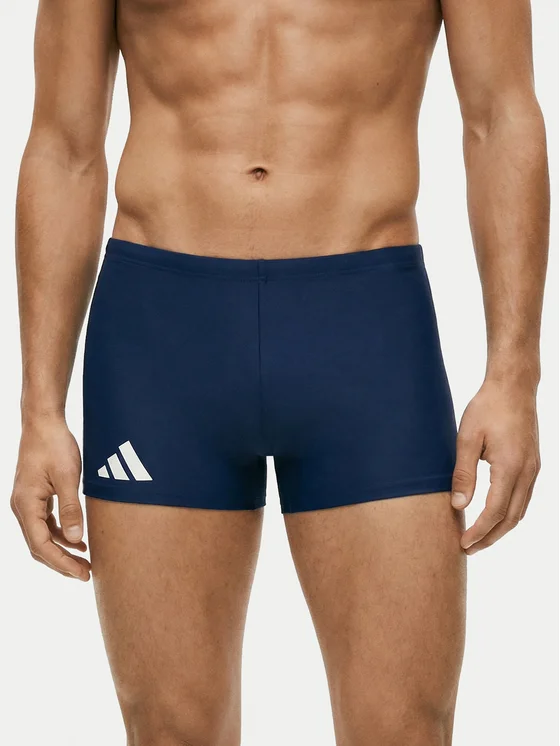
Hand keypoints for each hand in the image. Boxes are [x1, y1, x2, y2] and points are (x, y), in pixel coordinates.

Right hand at [11, 417, 90, 579]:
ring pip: (42, 537)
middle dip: (62, 562)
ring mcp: (27, 503)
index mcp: (26, 505)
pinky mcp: (36, 497)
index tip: (82, 573)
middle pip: (39, 546)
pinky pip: (46, 524)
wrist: (43, 423)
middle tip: (86, 574)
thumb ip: (71, 509)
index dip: (61, 563)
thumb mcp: (67, 477)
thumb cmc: (55, 445)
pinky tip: (79, 540)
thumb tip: (76, 540)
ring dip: (62, 550)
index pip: (41, 545)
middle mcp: (22, 507)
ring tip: (85, 562)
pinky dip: (61, 535)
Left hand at [451, 380, 539, 554]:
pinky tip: (493, 516)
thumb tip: (458, 505)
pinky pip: (523, 497)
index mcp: (511, 466)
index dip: (480, 531)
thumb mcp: (467, 438)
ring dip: (500, 527)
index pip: (495, 511)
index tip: (463, 543)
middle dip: (490, 537)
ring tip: (479, 538)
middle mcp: (527, 471)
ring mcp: (534, 468)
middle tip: (468, 549)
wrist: (513, 386)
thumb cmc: (487, 407)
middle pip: (511, 518)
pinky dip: (509, 513)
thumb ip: (463, 473)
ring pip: (520, 510)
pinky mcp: (533, 463)